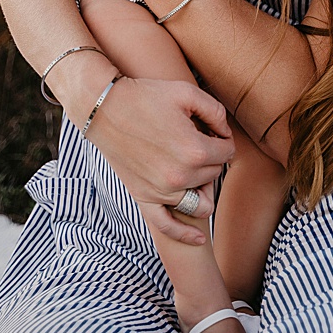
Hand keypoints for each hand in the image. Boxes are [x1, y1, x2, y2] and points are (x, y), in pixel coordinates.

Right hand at [82, 75, 235, 245]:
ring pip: (200, 198)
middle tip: (195, 138)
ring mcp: (161, 190)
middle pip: (215, 173)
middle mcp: (181, 176)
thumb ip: (216, 112)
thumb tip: (225, 134)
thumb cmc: (147, 97)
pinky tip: (199, 239)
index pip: (228, 151)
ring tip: (193, 166)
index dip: (222, 137)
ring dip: (202, 184)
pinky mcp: (143, 197)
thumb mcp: (188, 93)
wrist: (105, 108)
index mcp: (196, 150)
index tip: (210, 128)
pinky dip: (184, 234)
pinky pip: (167, 226)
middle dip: (211, 157)